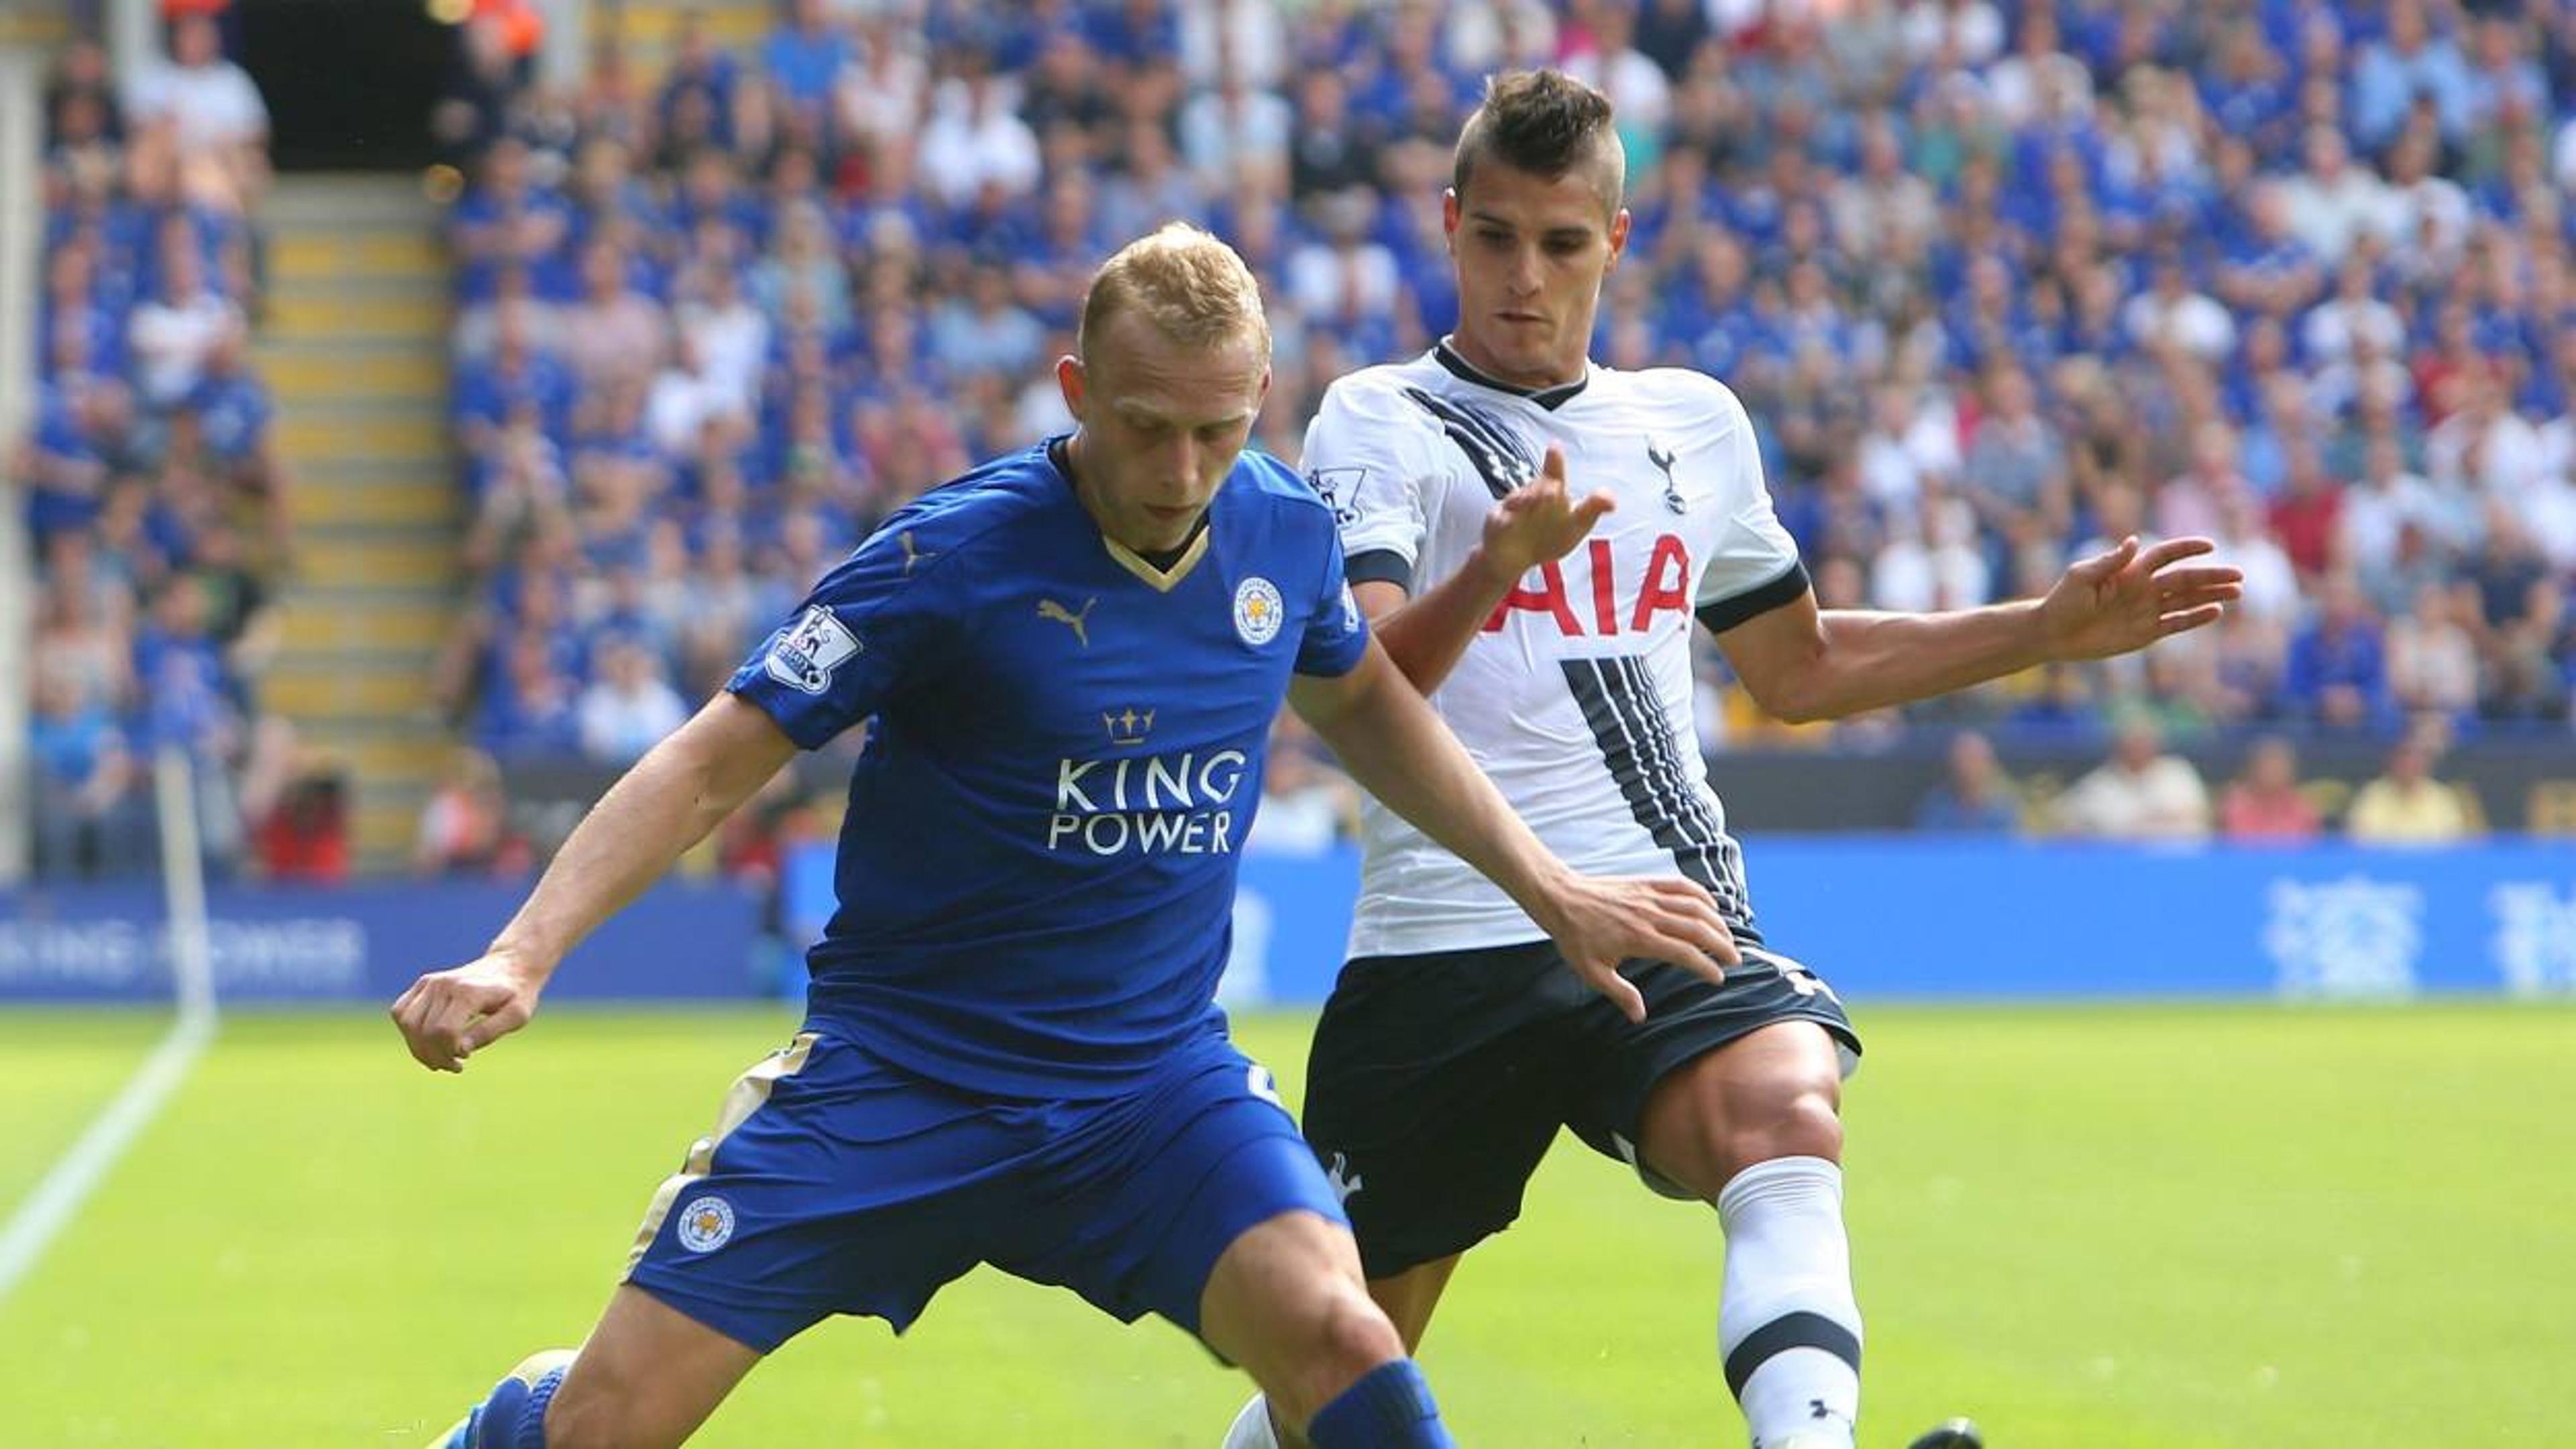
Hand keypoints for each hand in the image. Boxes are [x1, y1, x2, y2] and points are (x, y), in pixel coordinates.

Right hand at [390, 951, 545, 1072]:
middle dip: (436, 1056)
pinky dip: (409, 1033)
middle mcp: (444, 984)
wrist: (510, 966)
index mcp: (468, 992)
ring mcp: (431, 981)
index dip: (450, 1052)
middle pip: (424, 1031)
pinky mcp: (423, 983)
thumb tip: (459, 1050)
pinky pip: (401, 1012)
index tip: (466, 1056)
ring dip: (419, 1048)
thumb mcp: (516, 1016)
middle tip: (455, 1065)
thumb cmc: (517, 994)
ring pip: (407, 1023)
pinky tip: (429, 1042)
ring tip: (441, 1058)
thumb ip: (488, 1033)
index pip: (444, 1031)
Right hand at [1476, 444, 1615, 583]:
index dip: (1554, 462)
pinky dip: (1506, 521)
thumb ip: (1591, 510)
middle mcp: (1530, 496)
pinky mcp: (1497, 522)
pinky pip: (1501, 520)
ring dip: (1526, 503)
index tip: (1553, 445)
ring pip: (1519, 501)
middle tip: (1552, 491)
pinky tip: (1508, 522)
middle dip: (1542, 489)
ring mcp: (1512, 509)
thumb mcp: (1575, 527)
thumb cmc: (1547, 537)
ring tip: (1532, 507)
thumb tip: (1612, 501)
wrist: (1512, 557)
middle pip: (1536, 488)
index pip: (1554, 475)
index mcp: (1551, 494)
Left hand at [1528, 872, 1739, 1022]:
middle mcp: (1650, 915)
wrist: (1561, 899)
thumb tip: (1640, 1016)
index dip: (1706, 967)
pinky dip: (1701, 895)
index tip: (1718, 978)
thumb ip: (1620, 993)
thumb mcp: (1592, 972)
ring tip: (1728, 937)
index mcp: (1639, 939)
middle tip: (1735, 960)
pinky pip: (1682, 886)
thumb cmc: (1575, 938)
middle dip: (1722, 944)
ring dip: (1717, 922)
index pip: (1685, 953)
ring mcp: (1650, 896)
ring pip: (1695, 906)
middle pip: (1698, 928)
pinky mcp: (1646, 883)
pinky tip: (1711, 907)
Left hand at [2040, 535, 2243, 660]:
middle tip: (2239, 575)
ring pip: (2187, 600)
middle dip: (2212, 576)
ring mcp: (2147, 610)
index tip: (2210, 546)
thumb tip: (2135, 541)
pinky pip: (2177, 623)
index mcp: (2130, 571)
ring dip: (2211, 595)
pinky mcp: (2146, 632)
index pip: (2166, 555)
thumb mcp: (2082, 576)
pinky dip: (2196, 618)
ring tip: (2237, 592)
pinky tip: (2216, 612)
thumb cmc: (2063, 600)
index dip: (2188, 548)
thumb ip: (2109, 561)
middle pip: (2185, 578)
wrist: (2053, 633)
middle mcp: (2144, 588)